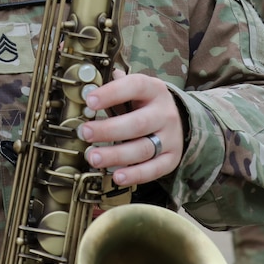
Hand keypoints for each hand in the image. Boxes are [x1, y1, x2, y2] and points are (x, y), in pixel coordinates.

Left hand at [74, 69, 183, 186]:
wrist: (178, 120)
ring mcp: (170, 138)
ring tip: (94, 158)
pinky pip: (154, 169)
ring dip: (116, 155)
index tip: (90, 101)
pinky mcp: (171, 159)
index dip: (112, 93)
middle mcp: (165, 113)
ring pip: (143, 149)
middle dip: (108, 130)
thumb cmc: (147, 104)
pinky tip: (117, 176)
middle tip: (86, 133)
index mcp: (154, 90)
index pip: (135, 87)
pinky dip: (135, 175)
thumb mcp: (137, 90)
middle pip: (138, 123)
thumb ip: (116, 88)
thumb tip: (89, 87)